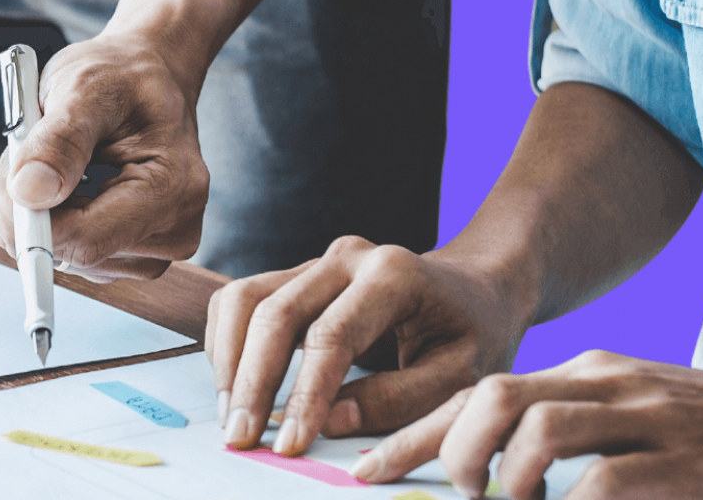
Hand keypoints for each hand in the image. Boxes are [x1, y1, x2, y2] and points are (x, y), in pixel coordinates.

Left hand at [0, 32, 208, 281]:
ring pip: (68, 257)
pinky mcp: (135, 255)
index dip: (31, 222)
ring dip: (42, 214)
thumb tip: (29, 193)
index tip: (2, 182)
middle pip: (75, 253)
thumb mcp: (86, 88)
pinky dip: (55, 222)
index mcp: (173, 188)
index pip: (86, 240)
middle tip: (25, 153)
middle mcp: (174, 231)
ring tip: (53, 161)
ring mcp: (156, 250)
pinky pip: (74, 255)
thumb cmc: (122, 77)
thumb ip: (59, 140)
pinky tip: (65, 184)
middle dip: (33, 210)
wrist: (146, 79)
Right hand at [209, 236, 529, 456]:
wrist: (475, 290)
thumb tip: (332, 421)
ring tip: (231, 417)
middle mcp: (347, 257)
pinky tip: (234, 386)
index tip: (290, 444)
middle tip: (240, 438)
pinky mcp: (297, 274)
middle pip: (275, 313)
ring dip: (228, 360)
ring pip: (244, 298)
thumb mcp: (461, 375)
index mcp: (392, 274)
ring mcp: (316, 261)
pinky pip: (242, 299)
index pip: (331, 336)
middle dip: (251, 381)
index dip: (304, 394)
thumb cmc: (473, 335)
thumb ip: (401, 399)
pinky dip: (227, 342)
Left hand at [352, 350, 702, 499]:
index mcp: (592, 374)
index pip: (482, 391)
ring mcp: (646, 421)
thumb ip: (576, 443)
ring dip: (500, 479)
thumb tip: (499, 483)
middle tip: (425, 494)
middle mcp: (609, 385)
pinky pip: (595, 486)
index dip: (415, 435)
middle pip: (492, 396)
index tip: (365, 472)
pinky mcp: (679, 467)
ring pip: (534, 430)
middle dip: (437, 449)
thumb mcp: (643, 422)